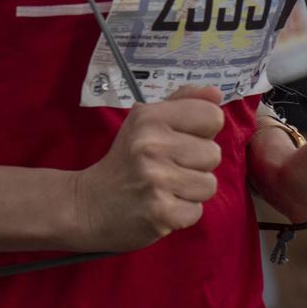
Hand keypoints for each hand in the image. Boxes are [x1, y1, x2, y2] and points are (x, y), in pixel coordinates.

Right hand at [66, 86, 226, 252]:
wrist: (90, 204)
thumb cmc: (126, 160)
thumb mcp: (145, 121)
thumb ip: (182, 103)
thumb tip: (216, 94)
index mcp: (150, 117)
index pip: (212, 115)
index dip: (202, 131)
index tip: (181, 140)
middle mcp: (152, 145)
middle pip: (214, 153)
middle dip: (196, 164)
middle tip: (169, 168)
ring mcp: (156, 180)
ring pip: (209, 184)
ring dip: (191, 191)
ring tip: (166, 188)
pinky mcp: (161, 212)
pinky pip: (197, 211)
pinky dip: (182, 213)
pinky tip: (162, 206)